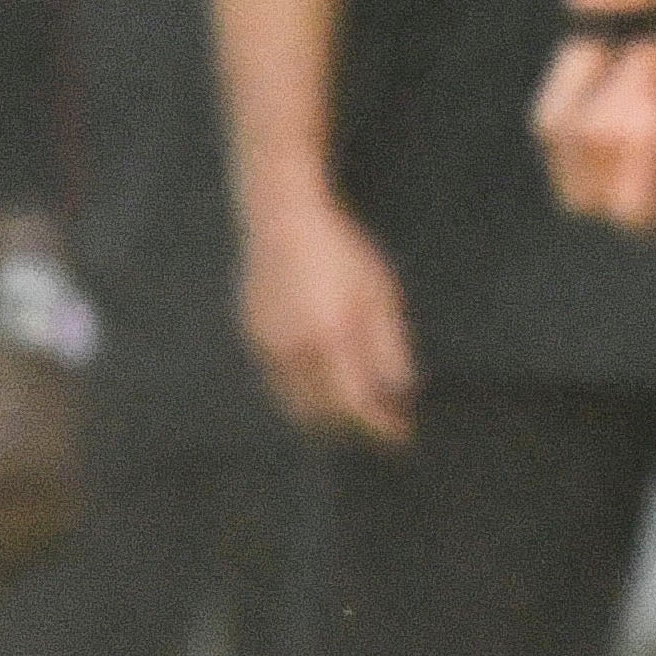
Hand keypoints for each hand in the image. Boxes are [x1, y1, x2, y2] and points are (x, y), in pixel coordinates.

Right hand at [240, 187, 416, 443]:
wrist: (283, 219)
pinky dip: (306, 396)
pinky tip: (331, 388)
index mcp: (328, 338)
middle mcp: (291, 349)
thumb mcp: (380, 296)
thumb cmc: (343, 253)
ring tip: (362, 415)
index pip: (353, 405)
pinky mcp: (253, 337)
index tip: (402, 436)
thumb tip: (400, 393)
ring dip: (329, 418)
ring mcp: (266, 345)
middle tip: (386, 429)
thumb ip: (389, 349)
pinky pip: (280, 383)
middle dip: (355, 429)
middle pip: (322, 415)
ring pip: (296, 404)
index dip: (379, 427)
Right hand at [534, 32, 655, 237]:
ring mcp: (569, 131)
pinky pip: (562, 173)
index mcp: (644, 135)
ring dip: (598, 198)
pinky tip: (600, 149)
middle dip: (622, 215)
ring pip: (576, 199)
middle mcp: (602, 136)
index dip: (646, 228)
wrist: (621, 25)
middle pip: (602, 210)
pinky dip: (580, 175)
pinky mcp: (547, 125)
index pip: (633, 211)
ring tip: (621, 167)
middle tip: (642, 200)